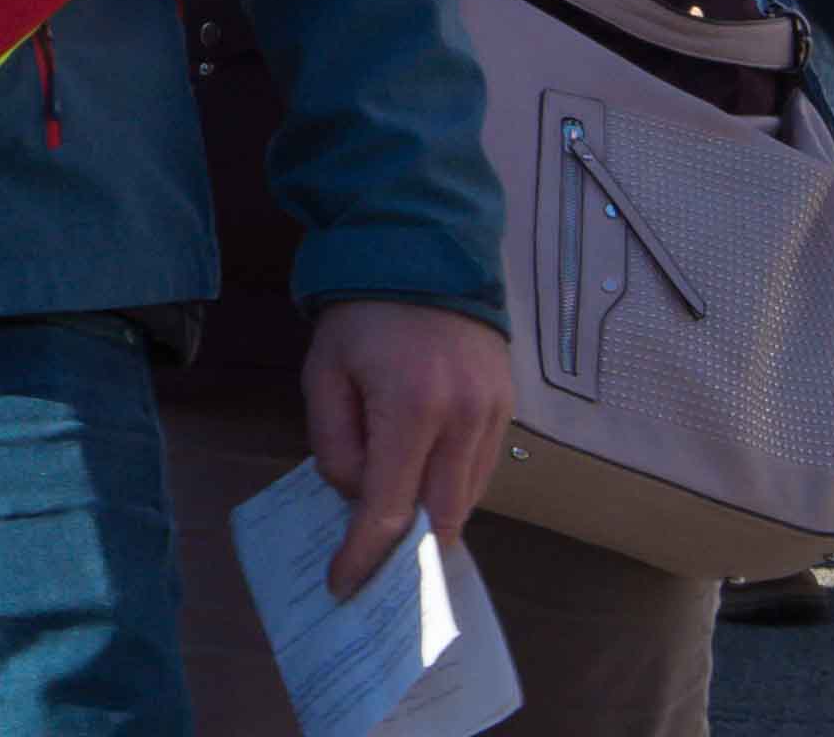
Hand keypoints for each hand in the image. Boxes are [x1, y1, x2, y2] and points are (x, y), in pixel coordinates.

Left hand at [300, 297, 515, 595]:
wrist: (421, 250)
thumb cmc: (360, 315)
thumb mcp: (324, 373)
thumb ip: (335, 443)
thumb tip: (355, 498)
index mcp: (411, 406)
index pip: (389, 507)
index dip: (366, 554)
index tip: (345, 585)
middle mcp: (464, 417)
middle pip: (441, 515)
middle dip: (407, 552)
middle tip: (376, 573)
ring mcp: (495, 413)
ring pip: (467, 498)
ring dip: (433, 521)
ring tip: (395, 534)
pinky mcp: (508, 407)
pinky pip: (483, 470)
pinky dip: (453, 488)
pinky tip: (425, 489)